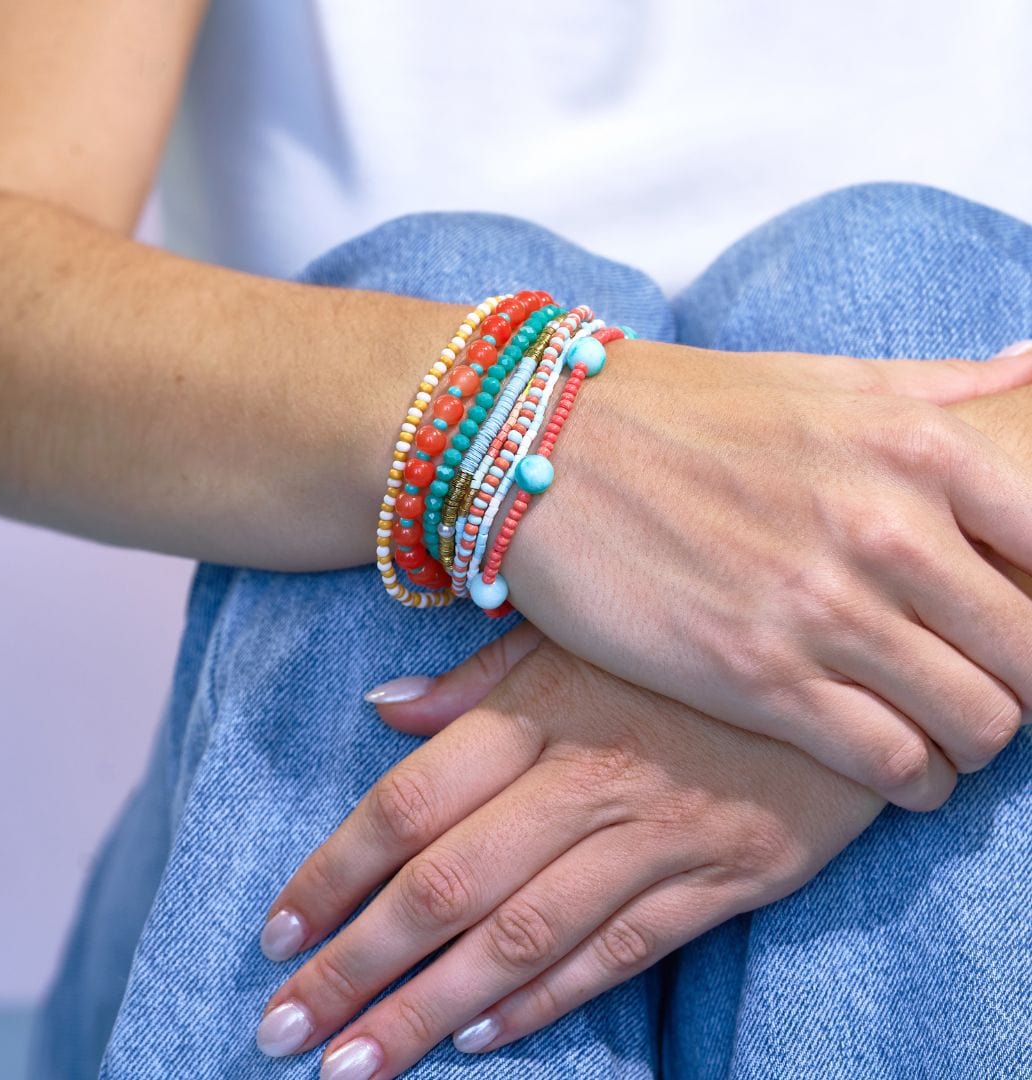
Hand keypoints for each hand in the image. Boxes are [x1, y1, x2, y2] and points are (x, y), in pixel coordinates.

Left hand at [254, 628, 882, 1076]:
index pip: (412, 801)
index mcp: (542, 708)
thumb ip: (481, 676)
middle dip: (356, 962)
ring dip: (428, 1006)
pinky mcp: (723, 876)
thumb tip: (382, 709)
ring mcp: (657, 831)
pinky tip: (479, 1038)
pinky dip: (545, 998)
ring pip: (520, 933)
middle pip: (447, 882)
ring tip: (351, 1063)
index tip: (277, 930)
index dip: (336, 869)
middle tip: (280, 1026)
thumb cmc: (689, 641)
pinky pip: (619, 948)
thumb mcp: (582, 631)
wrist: (846, 657)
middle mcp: (587, 776)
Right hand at [498, 341, 1031, 809]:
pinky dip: (912, 779)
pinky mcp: (756, 678)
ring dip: (971, 740)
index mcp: (917, 444)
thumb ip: (940, 387)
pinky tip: (894, 765)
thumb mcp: (820, 378)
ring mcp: (820, 608)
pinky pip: (890, 761)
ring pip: (978, 723)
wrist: (544, 449)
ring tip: (938, 730)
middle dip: (1023, 685)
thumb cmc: (682, 412)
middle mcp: (887, 527)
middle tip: (983, 685)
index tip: (1017, 623)